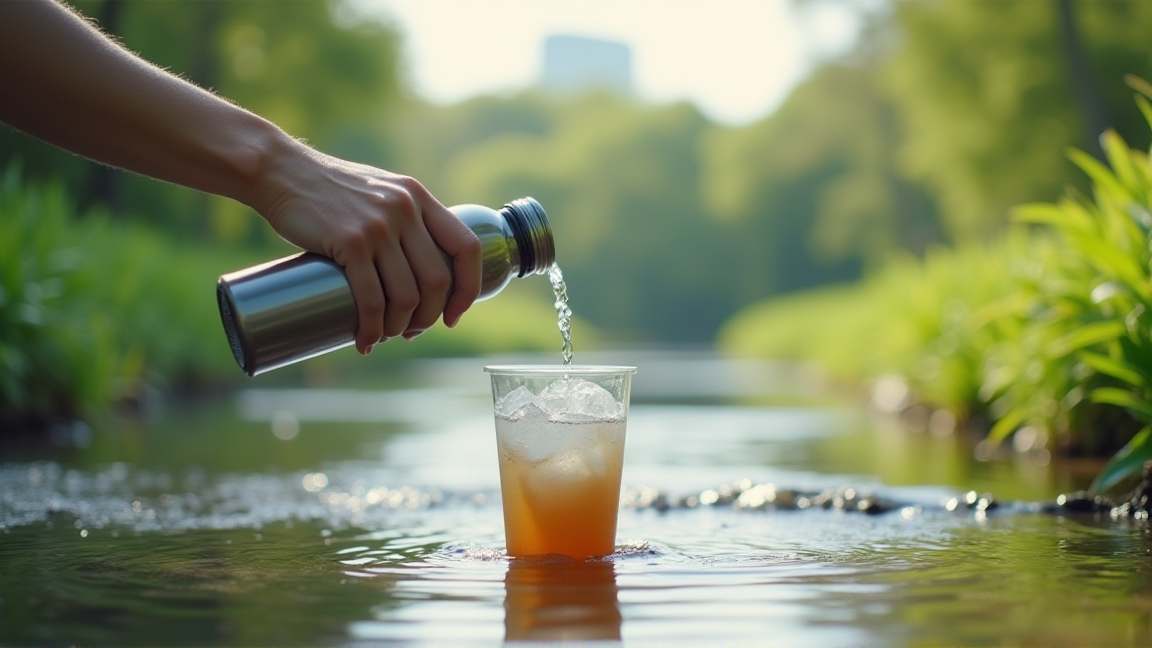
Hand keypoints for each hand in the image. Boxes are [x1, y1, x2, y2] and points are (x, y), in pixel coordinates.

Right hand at [253, 140, 482, 353]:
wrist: (280, 171)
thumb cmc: (328, 190)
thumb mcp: (379, 192)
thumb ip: (403, 218)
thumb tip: (419, 267)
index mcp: (419, 198)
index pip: (467, 248)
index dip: (468, 289)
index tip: (452, 314)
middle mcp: (406, 210)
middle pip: (437, 282)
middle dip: (427, 318)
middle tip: (409, 332)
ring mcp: (379, 226)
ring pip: (406, 296)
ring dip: (398, 328)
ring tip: (383, 336)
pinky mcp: (350, 242)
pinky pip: (371, 299)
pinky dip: (371, 329)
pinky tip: (364, 340)